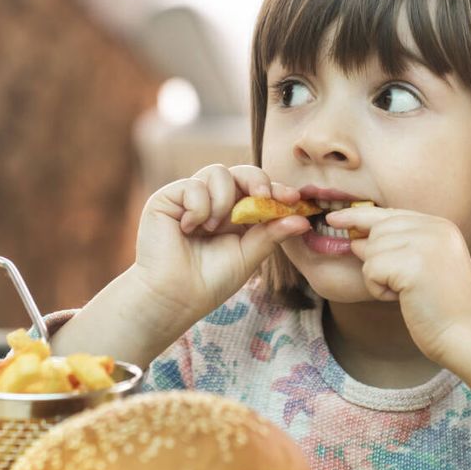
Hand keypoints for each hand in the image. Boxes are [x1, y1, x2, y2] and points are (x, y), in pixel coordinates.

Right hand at [133, 164, 309, 327]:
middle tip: (262, 196)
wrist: (174, 296)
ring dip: (222, 200)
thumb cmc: (210, 281)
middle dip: (256, 180)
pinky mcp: (167, 198)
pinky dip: (198, 208)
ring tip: (213, 228)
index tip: (293, 198)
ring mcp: (190, 198)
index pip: (258, 191)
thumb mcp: (249, 256)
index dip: (276, 190)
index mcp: (235, 215)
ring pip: (217, 172)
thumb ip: (272, 234)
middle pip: (241, 172)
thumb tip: (303, 219)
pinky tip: (189, 229)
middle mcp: (214, 202)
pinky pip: (193, 185)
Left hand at [326, 206, 470, 365]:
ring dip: (379, 278)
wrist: (466, 334)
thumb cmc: (442, 308)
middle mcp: (434, 228)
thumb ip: (396, 247)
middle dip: (375, 259)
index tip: (335, 218)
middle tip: (398, 285)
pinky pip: (371, 269)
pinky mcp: (412, 263)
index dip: (359, 216)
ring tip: (407, 293)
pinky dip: (378, 289)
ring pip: (371, 250)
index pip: (390, 214)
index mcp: (440, 226)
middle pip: (377, 231)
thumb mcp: (422, 267)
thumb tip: (354, 239)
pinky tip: (403, 299)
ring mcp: (424, 243)